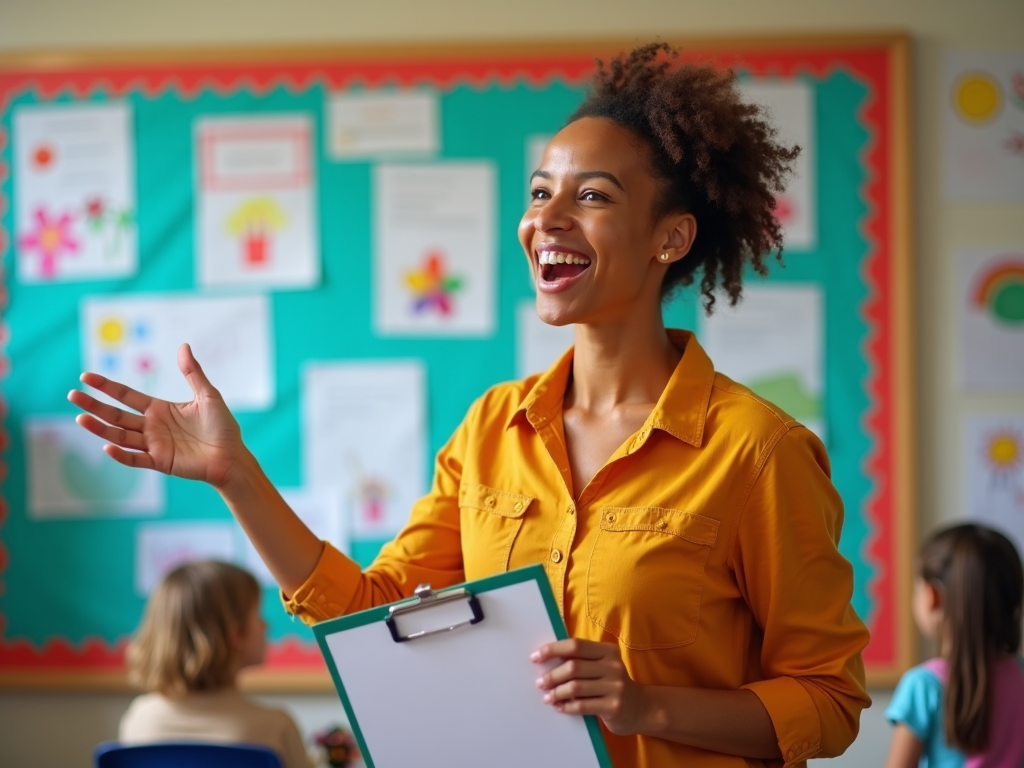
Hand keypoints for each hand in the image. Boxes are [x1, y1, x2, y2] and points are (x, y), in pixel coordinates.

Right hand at [68, 343, 246, 488]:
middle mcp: (151, 426)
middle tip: (72, 395)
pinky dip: (121, 455)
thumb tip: (183, 345)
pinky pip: (136, 459)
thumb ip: (192, 373)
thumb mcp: (208, 395)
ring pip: (120, 436)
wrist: (232, 456)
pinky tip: (107, 447)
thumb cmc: (222, 427)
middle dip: (94, 405)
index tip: (85, 377)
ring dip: (100, 428)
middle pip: (116, 415)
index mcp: (159, 409)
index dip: (106, 386)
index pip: (126, 395)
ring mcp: (154, 445)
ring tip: (80, 418)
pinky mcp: (160, 462)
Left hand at [532, 638, 649, 735]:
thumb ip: (582, 660)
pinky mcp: (613, 707)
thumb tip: (547, 660)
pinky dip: (566, 707)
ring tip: (547, 697)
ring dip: (556, 692)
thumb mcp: (603, 666)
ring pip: (575, 687)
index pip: (575, 646)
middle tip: (540, 683)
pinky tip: (559, 707)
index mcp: (607, 651)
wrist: (641, 708)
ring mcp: (615, 687)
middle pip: (573, 667)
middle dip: (552, 675)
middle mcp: (613, 666)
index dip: (552, 650)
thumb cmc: (612, 683)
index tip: (535, 657)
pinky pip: (582, 706)